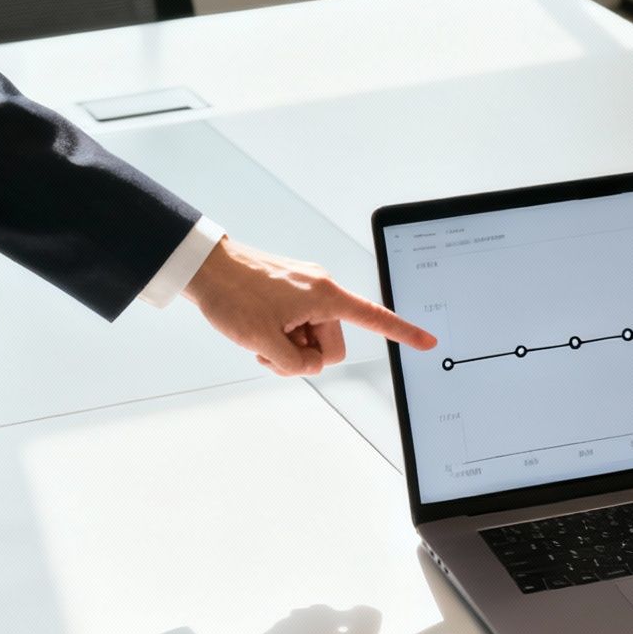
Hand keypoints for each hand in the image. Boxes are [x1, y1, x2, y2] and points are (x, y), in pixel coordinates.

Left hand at [183, 236, 437, 376]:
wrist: (205, 267)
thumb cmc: (233, 295)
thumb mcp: (263, 342)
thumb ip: (295, 364)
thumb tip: (308, 366)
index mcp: (325, 296)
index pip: (374, 318)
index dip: (402, 333)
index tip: (427, 343)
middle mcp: (321, 290)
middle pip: (333, 344)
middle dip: (306, 355)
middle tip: (272, 349)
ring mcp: (306, 290)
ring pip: (313, 338)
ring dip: (290, 348)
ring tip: (260, 340)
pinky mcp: (290, 292)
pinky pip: (299, 325)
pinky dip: (283, 336)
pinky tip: (260, 331)